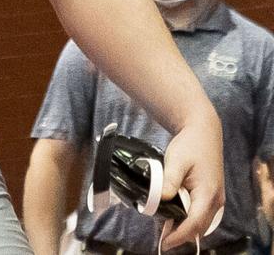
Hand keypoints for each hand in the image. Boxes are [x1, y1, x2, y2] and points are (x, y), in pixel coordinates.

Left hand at [158, 108, 224, 249]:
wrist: (203, 132)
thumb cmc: (190, 145)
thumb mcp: (176, 160)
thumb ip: (169, 180)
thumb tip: (161, 197)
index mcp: (208, 193)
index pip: (194, 222)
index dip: (179, 235)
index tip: (165, 243)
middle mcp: (215, 200)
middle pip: (199, 227)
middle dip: (181, 235)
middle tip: (161, 239)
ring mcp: (215, 198)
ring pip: (201, 222)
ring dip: (185, 229)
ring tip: (165, 230)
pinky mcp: (211, 195)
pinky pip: (201, 214)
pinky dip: (189, 220)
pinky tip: (174, 218)